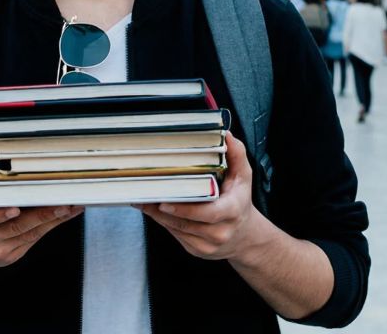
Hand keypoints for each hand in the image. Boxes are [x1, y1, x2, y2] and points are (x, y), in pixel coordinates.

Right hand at [0, 140, 81, 269]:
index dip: (0, 214)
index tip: (15, 209)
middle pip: (16, 227)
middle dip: (41, 214)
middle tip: (62, 202)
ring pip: (30, 234)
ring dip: (53, 220)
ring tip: (71, 205)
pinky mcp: (11, 256)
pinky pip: (34, 239)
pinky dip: (51, 226)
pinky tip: (65, 215)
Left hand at [137, 132, 261, 260]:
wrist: (245, 237)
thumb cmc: (240, 201)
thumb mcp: (243, 177)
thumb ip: (236, 155)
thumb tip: (226, 134)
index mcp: (233, 211)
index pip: (208, 213)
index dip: (185, 209)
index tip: (164, 201)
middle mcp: (221, 231)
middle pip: (186, 222)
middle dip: (162, 210)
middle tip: (143, 194)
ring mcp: (208, 244)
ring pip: (176, 229)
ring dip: (157, 215)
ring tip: (141, 199)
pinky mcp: (197, 250)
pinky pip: (175, 234)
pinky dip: (163, 221)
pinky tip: (151, 209)